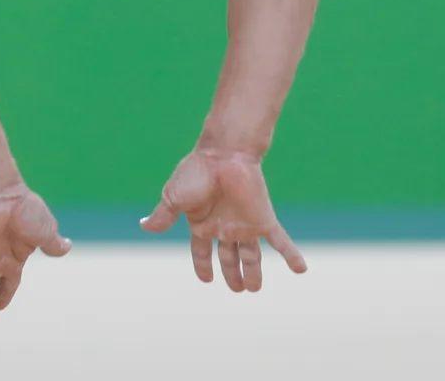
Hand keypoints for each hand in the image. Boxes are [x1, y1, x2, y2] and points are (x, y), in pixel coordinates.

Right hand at [140, 146, 305, 293]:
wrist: (224, 153)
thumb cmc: (196, 172)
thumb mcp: (174, 197)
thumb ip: (163, 216)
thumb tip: (144, 227)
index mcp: (202, 223)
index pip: (202, 251)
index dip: (203, 266)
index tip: (206, 280)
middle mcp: (225, 226)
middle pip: (229, 257)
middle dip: (232, 275)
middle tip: (237, 290)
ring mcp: (245, 224)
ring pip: (251, 256)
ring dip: (253, 273)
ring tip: (253, 289)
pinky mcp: (263, 219)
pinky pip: (279, 241)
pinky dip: (291, 255)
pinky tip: (301, 269)